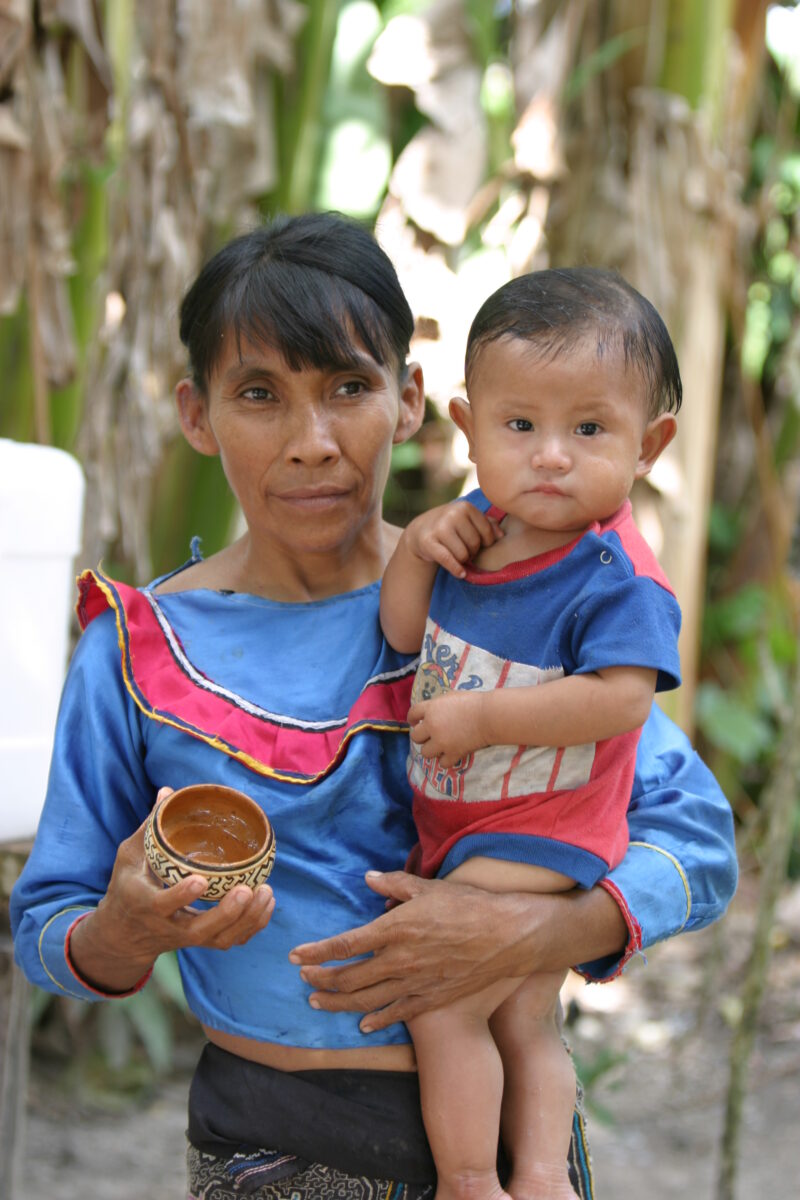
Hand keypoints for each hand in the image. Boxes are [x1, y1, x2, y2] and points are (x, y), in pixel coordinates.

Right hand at [69, 788, 275, 992]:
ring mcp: (187, 938)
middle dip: (226, 913)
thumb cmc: (127, 887)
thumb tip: (168, 792)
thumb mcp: (129, 857)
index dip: (182, 895)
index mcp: (145, 904)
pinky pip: (231, 941)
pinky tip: (266, 903)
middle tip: (246, 889)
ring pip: (220, 939)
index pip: (163, 904)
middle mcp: (168, 926)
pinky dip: (252, 926)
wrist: (123, 934)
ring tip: (266, 892)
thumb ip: (149, 828)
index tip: (201, 880)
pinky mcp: (201, 941)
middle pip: (199, 931)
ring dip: (247, 919)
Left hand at [288, 870, 625, 1032]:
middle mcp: (400, 959)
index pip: (346, 944)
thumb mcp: (428, 886)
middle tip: (303, 980)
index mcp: (396, 928)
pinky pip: (398, 1014)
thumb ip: (394, 884)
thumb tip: (368, 878)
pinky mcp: (433, 998)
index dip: (318, 952)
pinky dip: (376, 1020)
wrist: (508, 935)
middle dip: (321, 980)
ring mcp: (416, 983)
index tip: (296, 956)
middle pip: (349, 978)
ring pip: (366, 1001)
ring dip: (338, 1004)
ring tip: (317, 1002)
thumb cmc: (468, 904)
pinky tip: (363, 1024)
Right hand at [404, 502, 501, 577]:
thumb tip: (501, 535)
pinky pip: (448, 560)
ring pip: (462, 554)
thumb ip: (488, 524)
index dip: (486, 542)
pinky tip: (461, 573)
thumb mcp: (468, 520)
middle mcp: (452, 514)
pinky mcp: (428, 542)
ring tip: (458, 556)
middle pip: (474, 543)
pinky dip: (456, 570)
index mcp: (465, 507)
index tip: (479, 544)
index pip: (487, 532)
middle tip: (465, 551)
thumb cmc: (451, 526)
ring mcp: (439, 527)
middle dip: (472, 551)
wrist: (421, 530)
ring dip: (462, 560)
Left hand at [409, 690, 487, 765]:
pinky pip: (442, 763)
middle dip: (421, 737)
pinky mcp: (453, 753)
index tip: (414, 722)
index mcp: (431, 709)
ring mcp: (441, 741)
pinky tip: (452, 754)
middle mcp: (432, 726)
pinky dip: (447, 760)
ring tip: (441, 746)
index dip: (412, 719)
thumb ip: (438, 705)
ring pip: (425, 753)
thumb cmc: (474, 702)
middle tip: (430, 736)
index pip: (412, 714)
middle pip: (415, 737)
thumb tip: (432, 712)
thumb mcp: (451, 696)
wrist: (489, 716)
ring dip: (432, 750)